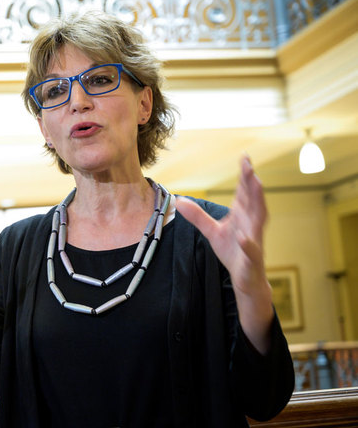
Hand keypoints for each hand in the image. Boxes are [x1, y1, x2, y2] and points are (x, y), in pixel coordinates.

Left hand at [175, 155, 272, 352]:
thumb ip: (198, 216)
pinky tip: (243, 236)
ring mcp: (254, 241)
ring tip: (257, 186)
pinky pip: (251, 250)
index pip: (244, 193)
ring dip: (258, 203)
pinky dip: (247, 243)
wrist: (245, 280)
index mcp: (243, 216)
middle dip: (252, 183)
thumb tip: (180, 200)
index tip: (244, 157)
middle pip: (253, 201)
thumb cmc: (233, 252)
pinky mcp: (251, 259)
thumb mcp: (212, 232)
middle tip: (250, 166)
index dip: (245, 175)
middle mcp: (251, 225)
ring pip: (258, 220)